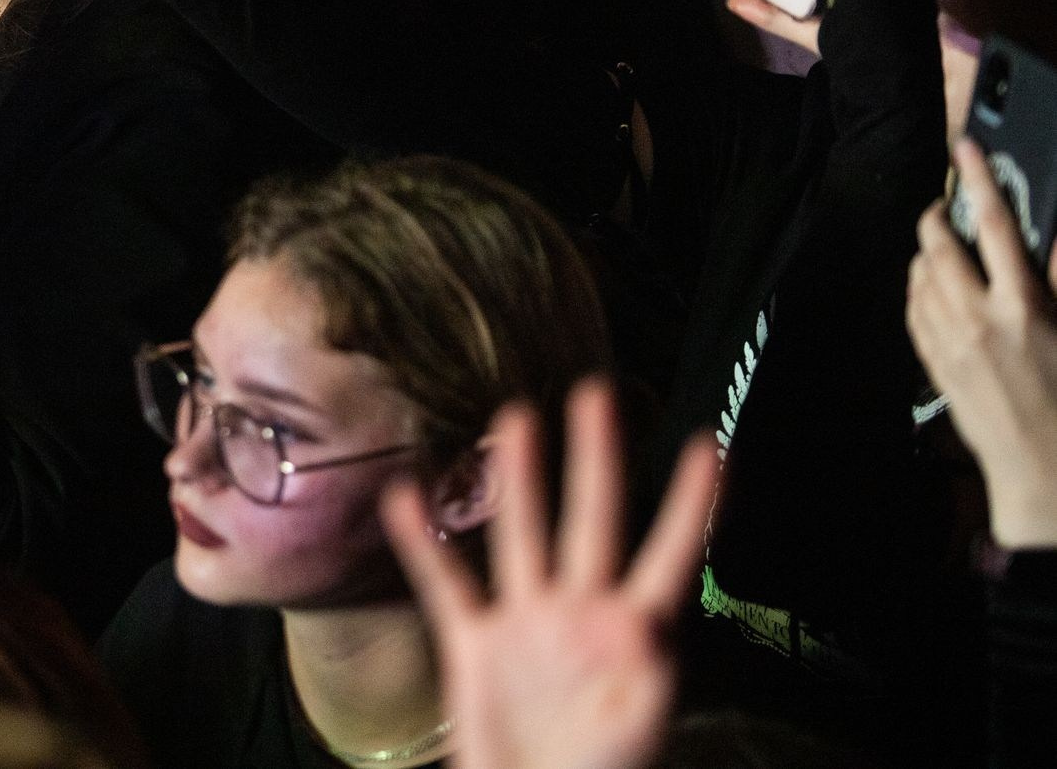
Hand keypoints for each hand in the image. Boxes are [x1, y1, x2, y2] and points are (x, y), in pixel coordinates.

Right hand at [383, 380, 719, 768]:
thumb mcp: (640, 722)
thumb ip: (645, 675)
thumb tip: (653, 636)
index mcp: (636, 633)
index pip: (672, 553)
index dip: (692, 503)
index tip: (708, 444)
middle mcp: (582, 614)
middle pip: (592, 522)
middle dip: (596, 458)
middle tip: (596, 393)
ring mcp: (527, 625)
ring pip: (523, 536)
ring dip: (520, 479)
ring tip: (517, 419)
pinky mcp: (475, 645)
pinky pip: (446, 583)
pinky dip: (423, 541)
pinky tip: (407, 496)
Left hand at [909, 138, 1056, 550]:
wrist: (1043, 469)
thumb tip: (1046, 239)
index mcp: (1026, 308)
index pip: (1000, 226)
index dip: (980, 180)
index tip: (966, 147)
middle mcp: (979, 320)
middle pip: (941, 245)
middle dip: (938, 217)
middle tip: (946, 207)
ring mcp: (949, 342)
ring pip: (920, 274)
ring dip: (928, 252)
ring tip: (944, 247)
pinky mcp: (932, 363)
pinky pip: (913, 308)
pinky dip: (920, 288)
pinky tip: (935, 287)